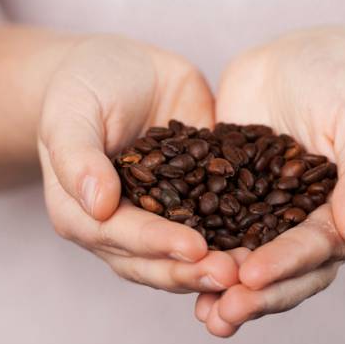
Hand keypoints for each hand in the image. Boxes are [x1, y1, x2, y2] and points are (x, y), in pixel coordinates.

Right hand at [38, 34, 237, 293]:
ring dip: (219, 266)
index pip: (120, 237)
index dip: (157, 244)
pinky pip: (219, 226)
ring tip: (255, 271)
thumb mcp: (71, 112)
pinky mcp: (197, 204)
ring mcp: (161, 221)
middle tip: (235, 275)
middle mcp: (121, 230)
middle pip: (156, 261)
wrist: (120, 68)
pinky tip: (274, 243)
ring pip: (188, 256)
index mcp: (82, 215)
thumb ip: (78, 157)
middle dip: (195, 270)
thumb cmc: (82, 86)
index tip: (195, 248)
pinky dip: (242, 239)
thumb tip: (98, 204)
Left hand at [195, 27, 344, 335]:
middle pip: (286, 275)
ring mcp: (272, 222)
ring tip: (205, 316)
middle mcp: (314, 231)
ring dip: (228, 293)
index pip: (318, 250)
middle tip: (221, 313)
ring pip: (252, 267)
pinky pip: (219, 238)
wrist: (303, 59)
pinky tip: (174, 275)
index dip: (285, 266)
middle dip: (255, 296)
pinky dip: (201, 259)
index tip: (251, 277)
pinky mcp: (236, 207)